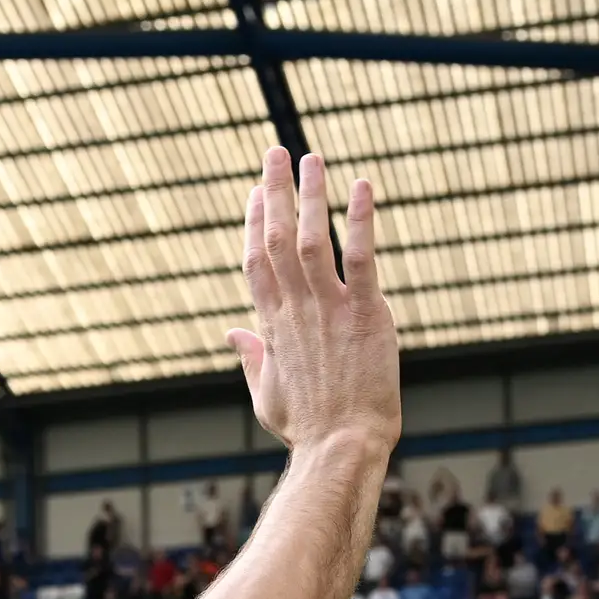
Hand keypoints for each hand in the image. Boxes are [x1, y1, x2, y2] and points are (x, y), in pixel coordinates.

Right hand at [226, 152, 396, 455]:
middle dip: (275, 191)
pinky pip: (362, 257)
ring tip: (312, 158)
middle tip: (275, 152)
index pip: (257, 262)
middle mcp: (296, 310)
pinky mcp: (365, 313)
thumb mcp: (267, 394)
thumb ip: (252, 356)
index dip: (255, 222)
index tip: (257, 192)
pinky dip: (360, 220)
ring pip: (314, 239)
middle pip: (278, 239)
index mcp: (272, 326)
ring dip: (311, 195)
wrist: (342, 446)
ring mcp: (329, 310)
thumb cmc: (307, 427)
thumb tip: (233, 333)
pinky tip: (361, 186)